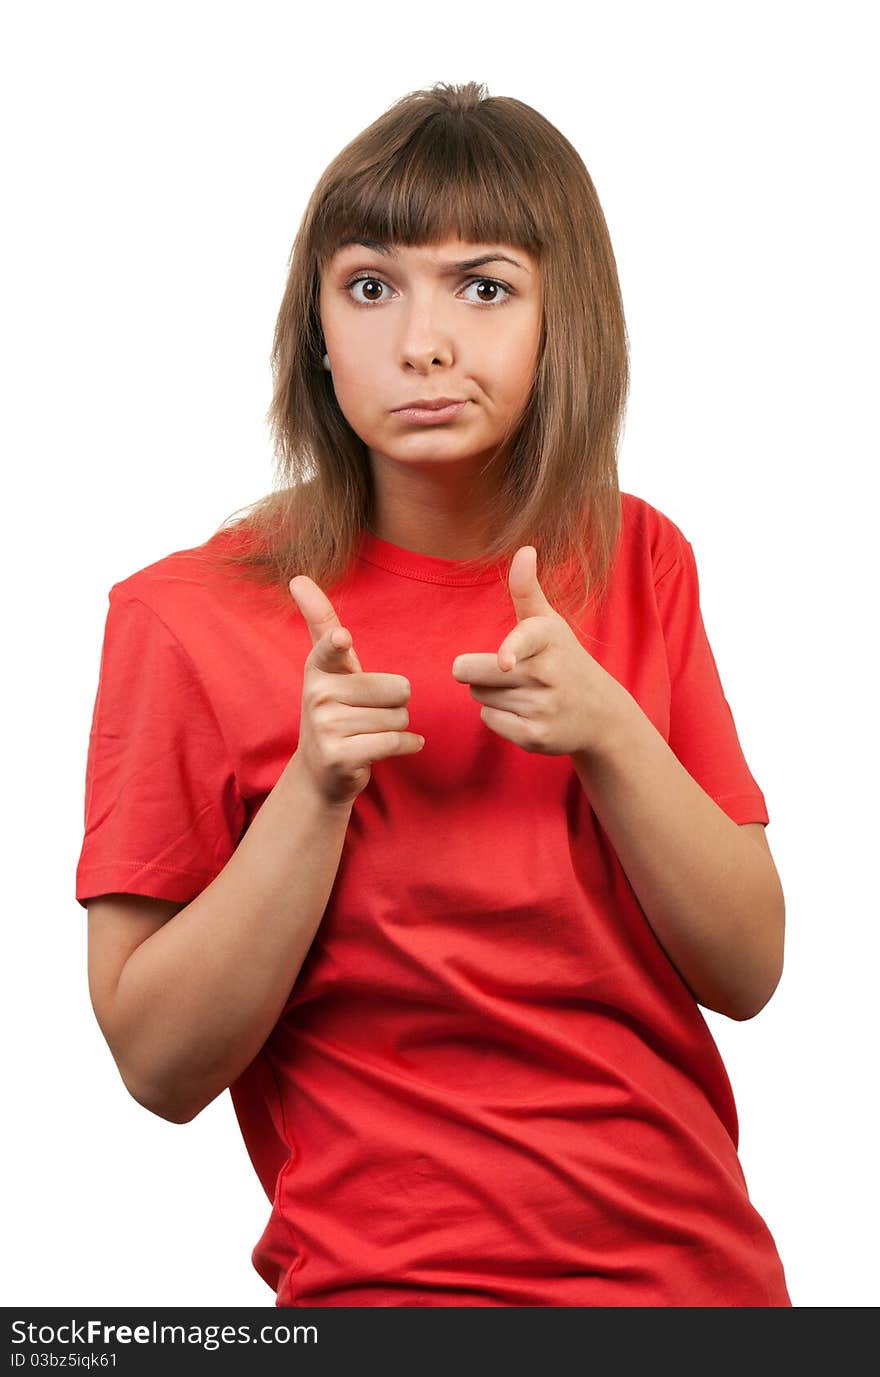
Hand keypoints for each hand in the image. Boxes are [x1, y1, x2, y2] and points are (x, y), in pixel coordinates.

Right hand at [288, 575, 423, 808]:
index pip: (329, 649)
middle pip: (397, 689)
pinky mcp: (339, 757)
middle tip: (370, 715)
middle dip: (396, 705)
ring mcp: (325, 729)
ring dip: (397, 727)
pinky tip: (393, 746)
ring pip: (399, 718)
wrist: (322, 770)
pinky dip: (408, 745)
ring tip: (372, 732)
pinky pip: (395, 742)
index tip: (341, 639)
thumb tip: (297, 577)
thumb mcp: (330, 667)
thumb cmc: (336, 709)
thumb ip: (320, 623)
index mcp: (318, 669)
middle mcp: (317, 696)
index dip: (337, 644)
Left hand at [451, 546, 631, 759]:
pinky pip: (489, 720)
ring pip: (480, 696)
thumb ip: (528, 589)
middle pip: (475, 672)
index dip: (511, 651)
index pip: (524, 641)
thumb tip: (525, 549)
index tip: (506, 663)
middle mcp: (549, 673)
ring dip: (491, 694)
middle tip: (505, 671)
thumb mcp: (549, 623)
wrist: (601, 713)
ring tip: (523, 691)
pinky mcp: (536, 736)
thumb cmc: (564, 659)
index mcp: (550, 639)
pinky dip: (497, 717)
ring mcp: (544, 707)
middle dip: (476, 671)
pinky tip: (523, 712)